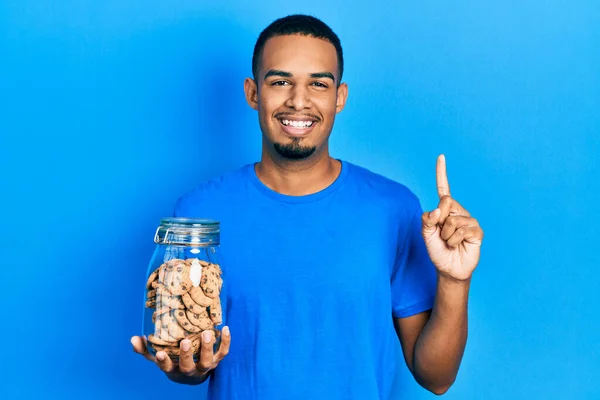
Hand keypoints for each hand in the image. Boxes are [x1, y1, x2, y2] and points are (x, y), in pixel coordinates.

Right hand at [131, 327, 230, 384]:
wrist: (195, 375)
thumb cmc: (173, 362)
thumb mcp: (158, 357)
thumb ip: (145, 349)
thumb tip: (134, 338)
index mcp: (174, 369)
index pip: (167, 368)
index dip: (164, 362)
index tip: (160, 354)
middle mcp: (190, 369)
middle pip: (188, 366)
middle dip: (186, 355)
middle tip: (185, 341)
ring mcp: (205, 365)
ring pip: (208, 360)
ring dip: (207, 347)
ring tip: (207, 333)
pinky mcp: (218, 359)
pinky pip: (223, 352)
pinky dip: (225, 341)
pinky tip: (225, 328)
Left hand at [422, 155, 483, 281]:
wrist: (448, 269)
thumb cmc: (437, 250)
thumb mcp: (426, 235)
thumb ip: (427, 220)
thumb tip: (437, 209)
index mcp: (444, 209)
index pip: (443, 188)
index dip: (441, 172)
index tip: (441, 156)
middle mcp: (457, 211)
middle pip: (446, 202)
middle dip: (439, 220)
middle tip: (441, 234)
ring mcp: (469, 220)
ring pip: (452, 220)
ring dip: (446, 235)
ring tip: (449, 242)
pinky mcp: (477, 231)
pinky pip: (462, 230)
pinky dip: (455, 240)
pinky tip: (458, 245)